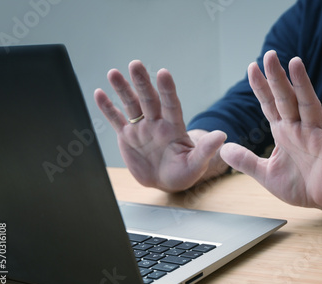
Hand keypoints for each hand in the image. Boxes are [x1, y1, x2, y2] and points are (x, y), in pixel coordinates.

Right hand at [94, 60, 226, 191]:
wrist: (166, 181)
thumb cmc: (184, 173)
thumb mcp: (196, 164)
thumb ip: (206, 150)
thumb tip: (222, 135)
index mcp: (174, 127)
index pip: (171, 104)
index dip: (167, 89)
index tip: (164, 73)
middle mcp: (157, 123)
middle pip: (149, 99)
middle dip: (142, 82)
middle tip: (136, 65)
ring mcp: (141, 128)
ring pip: (131, 105)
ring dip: (122, 89)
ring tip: (113, 73)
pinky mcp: (127, 137)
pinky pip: (116, 119)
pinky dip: (107, 108)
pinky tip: (99, 93)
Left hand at [220, 51, 321, 211]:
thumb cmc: (299, 185)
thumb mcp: (265, 174)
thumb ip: (246, 161)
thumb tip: (223, 149)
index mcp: (283, 132)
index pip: (270, 105)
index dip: (261, 87)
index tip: (251, 66)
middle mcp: (298, 129)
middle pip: (286, 99)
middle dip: (277, 78)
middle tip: (269, 54)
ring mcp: (315, 136)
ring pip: (307, 105)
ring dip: (302, 85)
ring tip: (296, 62)